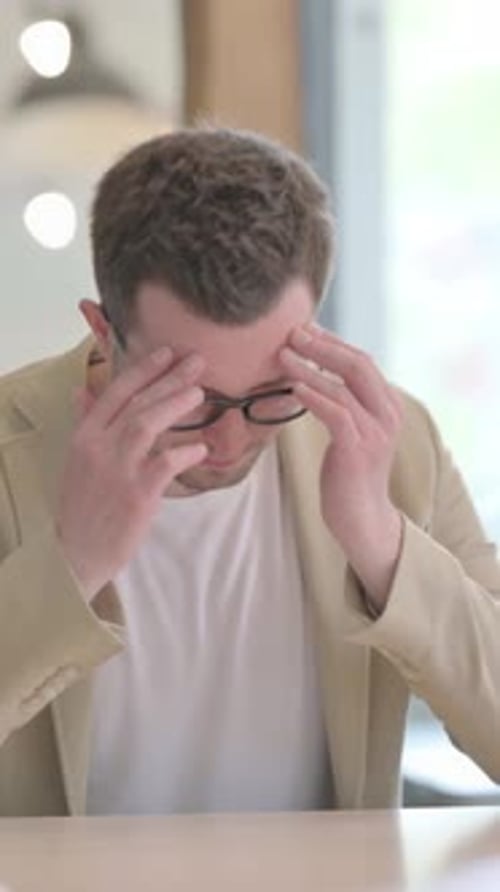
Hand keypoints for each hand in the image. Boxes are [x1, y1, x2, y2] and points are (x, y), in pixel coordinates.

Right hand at [56, 347, 206, 601]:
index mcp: (84, 436)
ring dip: (175, 404)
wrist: (76, 552)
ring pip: (147, 424)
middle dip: (168, 379)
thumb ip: (86, 423)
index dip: (142, 370)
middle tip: (196, 362)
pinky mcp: (136, 494)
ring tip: (199, 392)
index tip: (166, 352)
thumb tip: (81, 390)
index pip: (115, 392)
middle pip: (137, 403)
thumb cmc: (83, 505)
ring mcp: (117, 469)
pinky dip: (186, 453)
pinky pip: (166, 463)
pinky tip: (201, 448)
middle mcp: (98, 447)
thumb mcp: (77, 460)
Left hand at [280, 324, 403, 609]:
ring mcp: (375, 432)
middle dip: (323, 345)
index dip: (333, 342)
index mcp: (387, 405)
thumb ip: (342, 404)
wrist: (362, 519)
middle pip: (357, 365)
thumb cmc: (348, 476)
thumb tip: (313, 375)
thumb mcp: (350, 433)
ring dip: (309, 367)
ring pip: (343, 386)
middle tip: (292, 332)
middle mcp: (387, 414)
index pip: (362, 361)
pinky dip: (312, 396)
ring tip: (282, 354)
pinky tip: (291, 388)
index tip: (304, 328)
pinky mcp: (358, 449)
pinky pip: (335, 413)